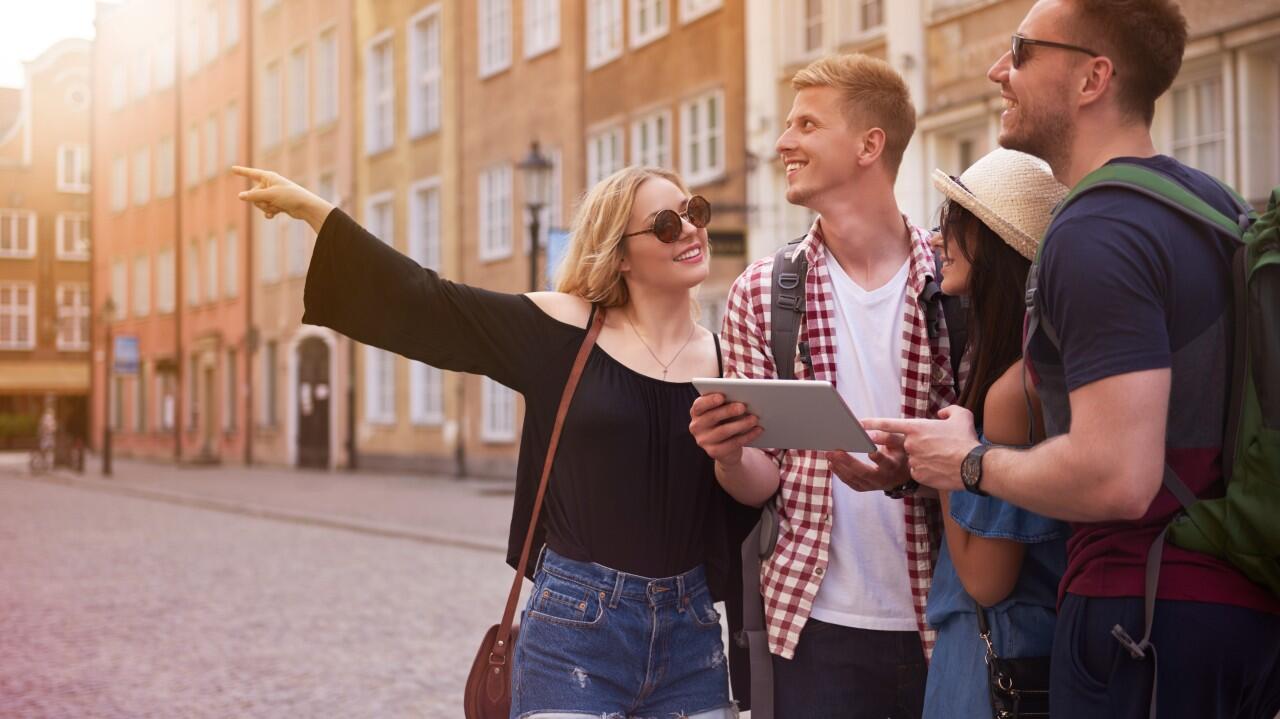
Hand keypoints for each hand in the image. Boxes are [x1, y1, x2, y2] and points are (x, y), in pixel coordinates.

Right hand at [233, 166, 333, 230]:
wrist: (305, 207)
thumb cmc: (290, 196)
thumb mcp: (270, 195)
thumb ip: (253, 196)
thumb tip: (240, 196)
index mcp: (268, 177)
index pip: (251, 173)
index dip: (241, 171)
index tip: (232, 169)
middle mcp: (270, 184)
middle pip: (253, 194)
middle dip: (260, 200)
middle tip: (272, 201)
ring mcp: (273, 194)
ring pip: (258, 203)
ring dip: (266, 207)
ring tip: (277, 206)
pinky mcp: (277, 204)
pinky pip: (265, 209)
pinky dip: (269, 212)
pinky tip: (274, 214)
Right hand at [689, 393, 762, 467]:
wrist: (726, 449)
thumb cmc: (725, 422)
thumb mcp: (723, 411)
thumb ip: (727, 401)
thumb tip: (743, 396)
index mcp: (697, 412)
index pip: (699, 405)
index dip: (709, 400)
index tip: (722, 396)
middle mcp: (696, 426)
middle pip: (712, 417)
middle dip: (728, 410)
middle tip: (743, 406)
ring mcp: (704, 441)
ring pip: (723, 431)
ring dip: (741, 424)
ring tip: (755, 418)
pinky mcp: (714, 452)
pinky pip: (732, 444)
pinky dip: (747, 436)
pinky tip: (758, 430)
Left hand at [825, 430, 907, 491]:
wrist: (900, 474)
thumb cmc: (898, 452)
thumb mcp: (898, 443)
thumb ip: (885, 435)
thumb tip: (863, 427)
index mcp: (893, 466)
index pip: (885, 462)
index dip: (877, 457)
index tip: (867, 449)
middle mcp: (883, 479)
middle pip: (864, 472)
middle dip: (848, 461)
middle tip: (834, 451)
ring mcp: (873, 486)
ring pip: (854, 478)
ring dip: (839, 466)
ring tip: (828, 454)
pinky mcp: (864, 488)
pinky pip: (850, 482)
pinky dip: (839, 473)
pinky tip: (831, 463)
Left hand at [861, 405, 979, 492]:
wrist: (973, 466)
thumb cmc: (967, 440)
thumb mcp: (961, 416)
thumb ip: (948, 411)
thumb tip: (941, 414)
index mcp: (917, 427)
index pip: (889, 423)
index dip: (872, 423)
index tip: (859, 423)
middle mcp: (911, 444)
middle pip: (896, 443)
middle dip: (884, 442)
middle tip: (879, 442)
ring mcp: (913, 460)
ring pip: (911, 459)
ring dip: (920, 458)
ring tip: (941, 459)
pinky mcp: (918, 475)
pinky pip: (917, 472)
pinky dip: (925, 470)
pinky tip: (940, 470)